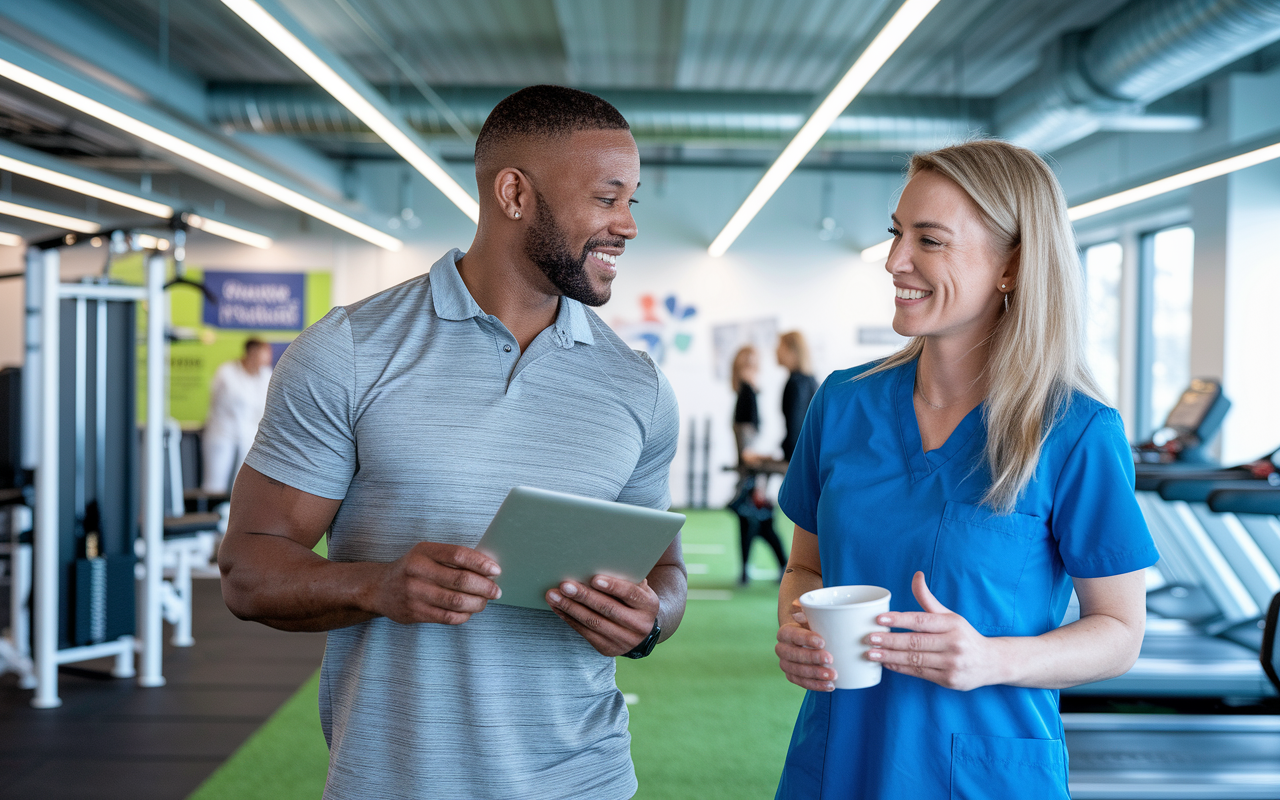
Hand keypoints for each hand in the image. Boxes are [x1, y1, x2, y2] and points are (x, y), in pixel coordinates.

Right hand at [370, 541, 501, 624]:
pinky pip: (447, 617)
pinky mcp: (415, 613)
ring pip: (456, 602)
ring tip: (485, 602)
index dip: (481, 563)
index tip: (496, 570)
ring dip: (477, 603)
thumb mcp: (426, 554)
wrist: (379, 588)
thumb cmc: (412, 569)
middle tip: (496, 591)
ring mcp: (415, 594)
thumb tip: (487, 568)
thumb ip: (452, 559)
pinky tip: (469, 611)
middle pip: (460, 580)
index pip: (458, 555)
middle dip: (484, 587)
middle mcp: (417, 571)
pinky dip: (464, 615)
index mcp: (424, 552)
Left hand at [546, 575, 659, 655]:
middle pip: (608, 609)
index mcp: (648, 605)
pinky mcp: (608, 649)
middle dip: (584, 596)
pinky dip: (568, 618)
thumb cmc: (634, 599)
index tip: (595, 579)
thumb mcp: (639, 588)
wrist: (642, 630)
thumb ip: (627, 576)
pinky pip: (585, 633)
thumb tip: (603, 558)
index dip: (613, 586)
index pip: (631, 594)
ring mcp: (624, 640)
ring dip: (570, 608)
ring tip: (553, 595)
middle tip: (564, 585)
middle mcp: (639, 625)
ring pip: (593, 622)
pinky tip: (557, 608)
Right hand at [776, 602, 835, 691]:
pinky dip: (816, 686)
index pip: (792, 636)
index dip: (806, 639)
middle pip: (794, 655)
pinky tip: (829, 686)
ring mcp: (785, 664)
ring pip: (797, 671)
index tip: (823, 641)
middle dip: (812, 659)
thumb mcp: (812, 618)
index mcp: (784, 633)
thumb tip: (798, 608)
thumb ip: (807, 612)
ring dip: (815, 675)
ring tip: (833, 675)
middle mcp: (781, 649)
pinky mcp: (792, 676)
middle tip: (830, 659)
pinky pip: (802, 683)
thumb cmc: (813, 626)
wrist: (807, 640)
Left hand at [867, 571, 1001, 690]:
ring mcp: (952, 663)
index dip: (899, 620)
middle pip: (915, 642)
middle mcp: (953, 643)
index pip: (921, 620)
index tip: (880, 619)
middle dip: (889, 640)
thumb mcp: (949, 615)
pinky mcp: (949, 680)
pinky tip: (887, 663)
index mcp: (952, 624)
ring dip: (890, 656)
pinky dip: (901, 668)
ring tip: (871, 653)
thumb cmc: (964, 635)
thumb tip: (916, 575)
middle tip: (869, 638)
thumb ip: (928, 599)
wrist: (992, 662)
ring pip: (914, 659)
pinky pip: (920, 673)